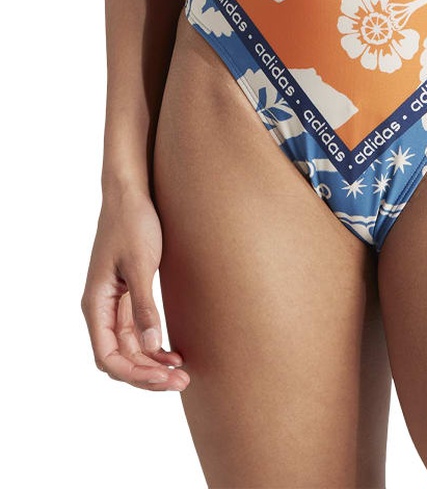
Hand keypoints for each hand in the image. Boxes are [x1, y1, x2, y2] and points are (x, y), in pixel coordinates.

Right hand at [81, 184, 188, 391]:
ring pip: (129, 349)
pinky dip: (153, 345)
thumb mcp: (141, 264)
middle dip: (147, 374)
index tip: (163, 378)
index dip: (134, 374)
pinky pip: (137, 332)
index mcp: (95, 303)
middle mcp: (101, 309)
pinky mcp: (128, 296)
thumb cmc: (132, 223)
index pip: (107, 356)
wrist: (132, 193)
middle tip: (181, 381)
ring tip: (182, 374)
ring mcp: (114, 304)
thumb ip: (145, 306)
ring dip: (152, 363)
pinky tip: (174, 353)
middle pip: (119, 359)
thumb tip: (151, 346)